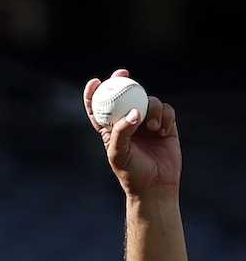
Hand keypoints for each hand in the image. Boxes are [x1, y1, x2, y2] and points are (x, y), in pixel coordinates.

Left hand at [84, 69, 180, 196]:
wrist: (155, 186)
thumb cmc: (131, 172)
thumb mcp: (118, 153)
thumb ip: (122, 132)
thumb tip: (134, 112)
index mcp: (110, 130)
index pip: (99, 109)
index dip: (94, 94)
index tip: (95, 82)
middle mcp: (128, 123)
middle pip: (125, 97)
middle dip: (123, 82)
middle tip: (123, 74)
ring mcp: (147, 123)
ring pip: (148, 101)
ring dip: (152, 108)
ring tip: (153, 127)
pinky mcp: (165, 125)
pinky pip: (166, 110)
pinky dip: (166, 116)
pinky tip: (163, 131)